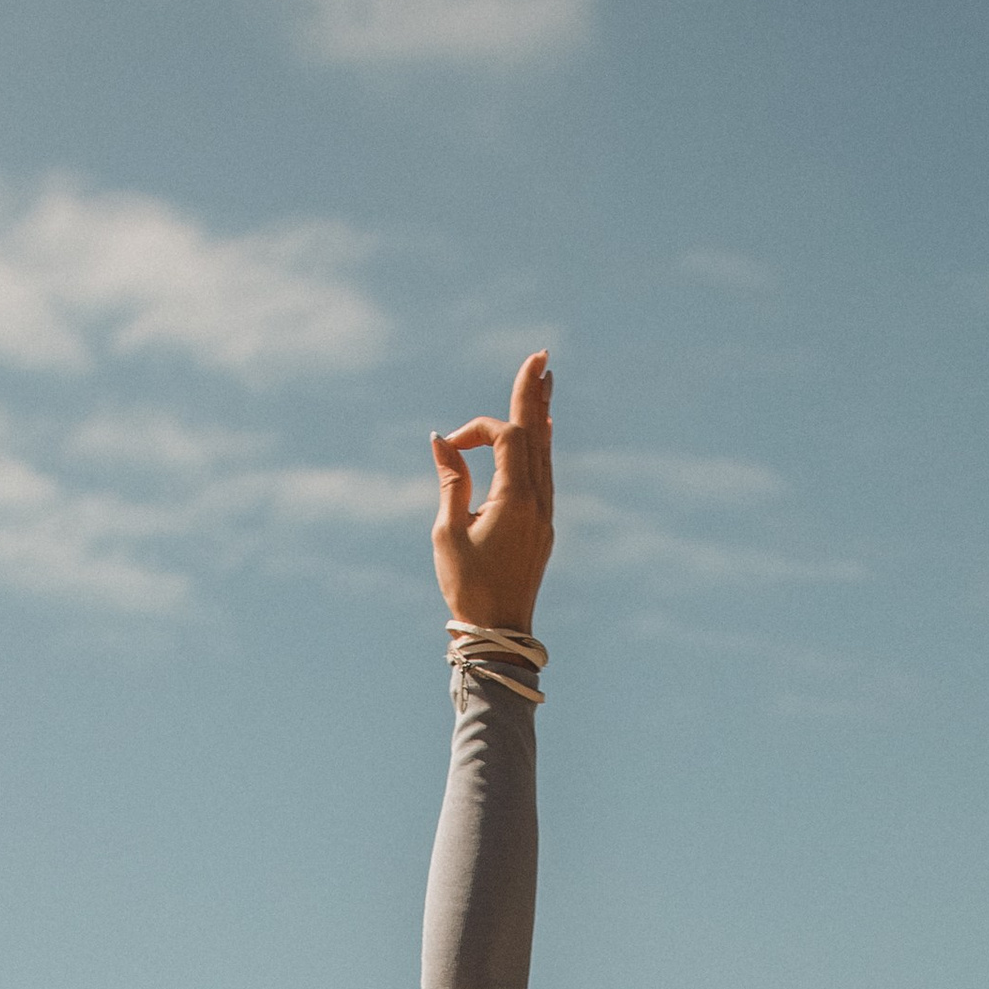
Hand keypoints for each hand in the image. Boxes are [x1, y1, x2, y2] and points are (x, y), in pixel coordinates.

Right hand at [431, 349, 553, 633]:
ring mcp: (544, 513)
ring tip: (544, 380)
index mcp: (516, 498)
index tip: (448, 446)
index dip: (476, 429)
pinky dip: (541, 444)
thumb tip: (442, 441)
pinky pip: (545, 473)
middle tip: (541, 355)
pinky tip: (543, 430)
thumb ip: (450, 482)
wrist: (500, 633)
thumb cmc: (468, 586)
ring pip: (545, 451)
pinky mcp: (542, 526)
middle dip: (533, 392)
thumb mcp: (448, 533)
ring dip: (541, 413)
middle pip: (537, 432)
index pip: (505, 437)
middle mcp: (538, 500)